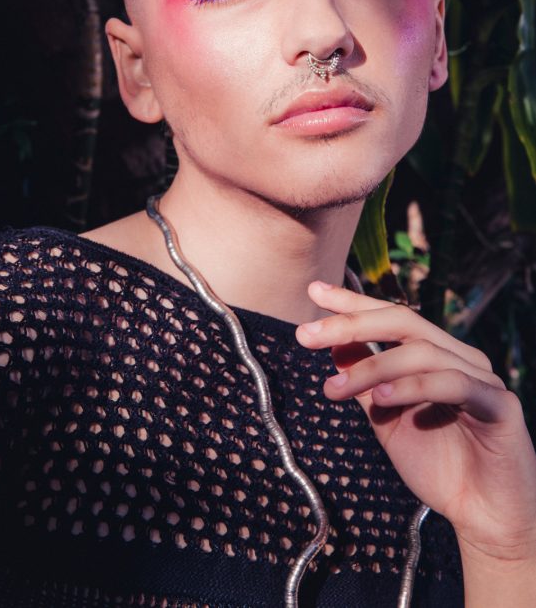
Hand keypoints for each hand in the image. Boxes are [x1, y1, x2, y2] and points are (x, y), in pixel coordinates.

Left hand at [295, 283, 535, 566]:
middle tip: (306, 334)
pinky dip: (413, 387)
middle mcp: (459, 356)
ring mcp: (481, 377)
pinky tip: (382, 399)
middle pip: (404, 321)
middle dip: (351, 324)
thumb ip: (363, 381)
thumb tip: (332, 343)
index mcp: (434, 354)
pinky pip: (453, 384)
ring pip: (421, 352)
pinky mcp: (499, 405)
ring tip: (334, 388)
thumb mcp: (385, 417)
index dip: (353, 302)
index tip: (314, 290)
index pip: (391, 316)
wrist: (483, 515)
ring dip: (372, 366)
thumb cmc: (437, 464)